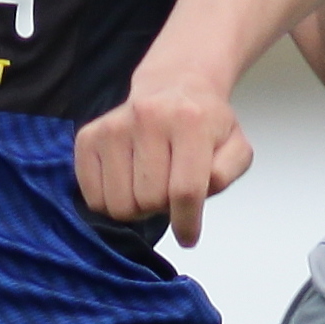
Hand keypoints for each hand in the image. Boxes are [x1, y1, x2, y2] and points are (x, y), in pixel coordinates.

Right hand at [75, 64, 251, 247]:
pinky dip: (110, 202)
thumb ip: (226, 172)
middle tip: (168, 191)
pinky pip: (93, 197)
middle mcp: (148, 118)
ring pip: (119, 204)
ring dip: (136, 208)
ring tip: (148, 186)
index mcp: (190, 121)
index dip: (186, 223)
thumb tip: (197, 195)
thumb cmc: (204, 124)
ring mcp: (114, 127)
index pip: (185, 190)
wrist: (171, 87)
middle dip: (163, 208)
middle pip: (150, 200)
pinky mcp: (89, 138)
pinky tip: (126, 184)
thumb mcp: (235, 145)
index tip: (187, 236)